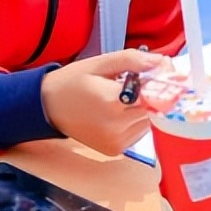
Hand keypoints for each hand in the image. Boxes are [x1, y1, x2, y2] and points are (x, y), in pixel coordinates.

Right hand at [41, 49, 169, 155]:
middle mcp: (116, 125)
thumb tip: (162, 62)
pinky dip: (134, 121)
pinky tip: (117, 112)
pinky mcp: (116, 150)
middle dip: (149, 94)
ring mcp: (117, 141)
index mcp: (112, 100)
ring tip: (121, 97)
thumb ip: (131, 60)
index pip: (153, 93)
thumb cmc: (72, 81)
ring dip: (142, 108)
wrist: (48, 107)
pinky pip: (138, 133)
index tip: (160, 73)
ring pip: (148, 121)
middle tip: (134, 82)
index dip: (160, 83)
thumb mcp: (99, 63)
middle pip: (152, 108)